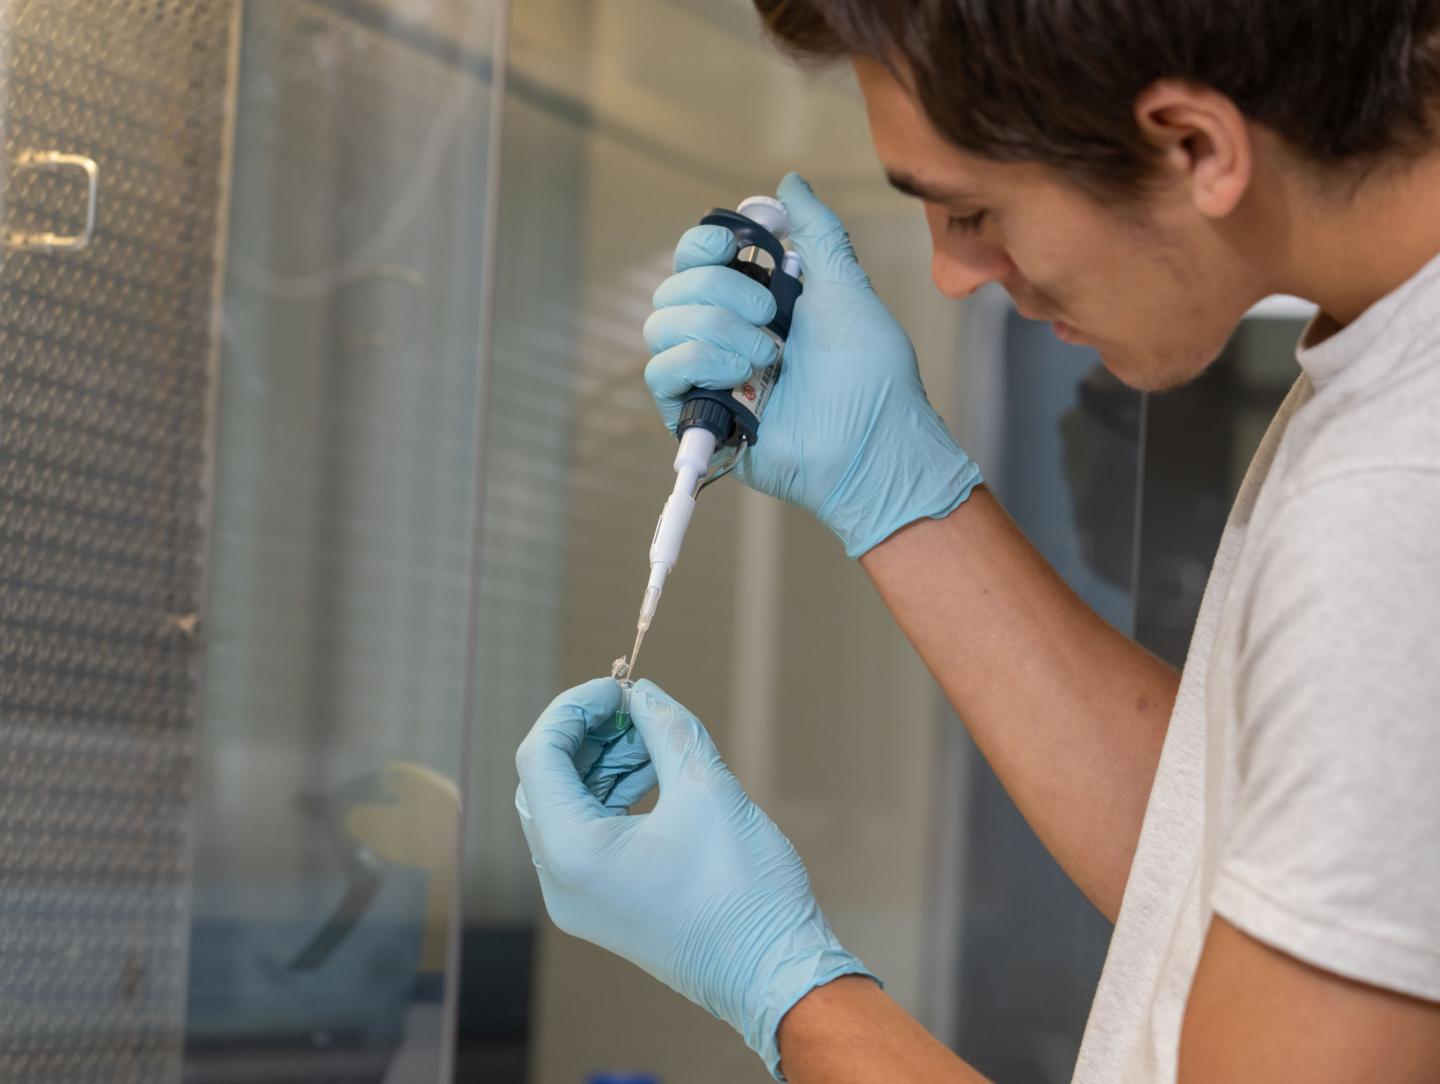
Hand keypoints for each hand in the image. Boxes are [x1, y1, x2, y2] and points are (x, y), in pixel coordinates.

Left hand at [515, 677, 873, 1075]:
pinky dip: (615, 797)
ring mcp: (579, 900)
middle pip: (547, 781)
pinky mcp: (604, 905)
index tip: (619, 686)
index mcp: (573, 854)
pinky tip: (657, 773)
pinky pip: (589, 835)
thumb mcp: (707, 788)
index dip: (574, 708)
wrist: (774, 974)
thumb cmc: (744, 892)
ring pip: (568, 807)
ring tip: (656, 740)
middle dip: (589, 735)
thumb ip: (665, 728)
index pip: (539, 756)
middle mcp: (560, 882)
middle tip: (637, 708)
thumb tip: (642, 693)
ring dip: (605, 763)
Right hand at [643, 172, 981, 556]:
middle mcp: (724, 335)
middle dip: (723, 291)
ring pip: (660, 325)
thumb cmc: (871, 376)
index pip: (695, 258)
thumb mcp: (846, 288)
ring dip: (716, 330)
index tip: (734, 244)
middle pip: (673, 285)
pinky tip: (744, 378)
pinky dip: (698, 361)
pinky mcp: (698, 416)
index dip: (703, 243)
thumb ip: (817, 232)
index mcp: (753, 302)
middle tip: (773, 317)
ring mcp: (708, 376)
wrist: (872, 444)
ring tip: (767, 358)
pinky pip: (660, 372)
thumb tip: (788, 182)